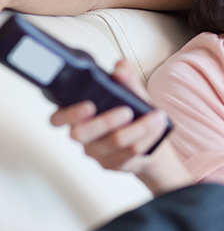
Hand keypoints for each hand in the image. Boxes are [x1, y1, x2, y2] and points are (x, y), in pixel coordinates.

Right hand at [50, 59, 191, 194]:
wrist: (150, 141)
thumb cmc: (133, 114)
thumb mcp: (131, 94)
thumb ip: (125, 80)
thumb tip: (120, 66)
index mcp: (79, 117)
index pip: (58, 118)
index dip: (69, 114)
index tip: (89, 106)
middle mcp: (84, 137)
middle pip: (82, 134)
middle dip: (106, 121)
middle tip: (127, 111)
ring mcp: (97, 153)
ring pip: (113, 142)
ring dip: (140, 127)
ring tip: (157, 116)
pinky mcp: (113, 164)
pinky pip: (130, 153)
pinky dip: (148, 137)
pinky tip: (158, 127)